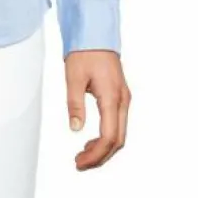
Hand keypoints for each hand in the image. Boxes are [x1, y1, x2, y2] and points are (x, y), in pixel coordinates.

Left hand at [65, 49, 130, 170]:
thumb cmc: (85, 52)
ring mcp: (124, 99)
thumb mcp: (74, 78)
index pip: (109, 136)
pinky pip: (118, 124)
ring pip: (120, 134)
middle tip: (79, 164)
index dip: (95, 154)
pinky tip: (91, 141)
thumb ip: (75, 104)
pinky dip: (106, 138)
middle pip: (118, 140)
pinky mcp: (120, 97)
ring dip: (103, 149)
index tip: (79, 162)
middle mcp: (122, 101)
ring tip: (83, 155)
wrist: (95, 34)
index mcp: (112, 97)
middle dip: (100, 157)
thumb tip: (76, 128)